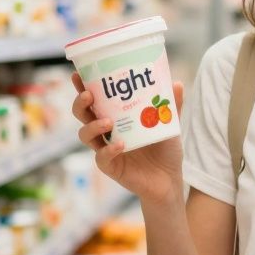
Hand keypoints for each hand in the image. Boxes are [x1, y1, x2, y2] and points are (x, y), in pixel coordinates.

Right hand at [71, 72, 185, 203]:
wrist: (170, 179)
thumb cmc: (165, 150)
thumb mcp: (169, 124)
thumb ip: (171, 105)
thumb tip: (177, 84)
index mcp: (115, 117)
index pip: (94, 100)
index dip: (82, 87)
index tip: (77, 75)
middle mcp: (106, 132)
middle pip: (82, 115)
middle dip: (81, 103)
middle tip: (88, 95)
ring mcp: (106, 150)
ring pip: (85, 136)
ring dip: (92, 126)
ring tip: (108, 122)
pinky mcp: (111, 167)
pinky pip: (102, 158)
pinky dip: (109, 150)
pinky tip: (121, 145)